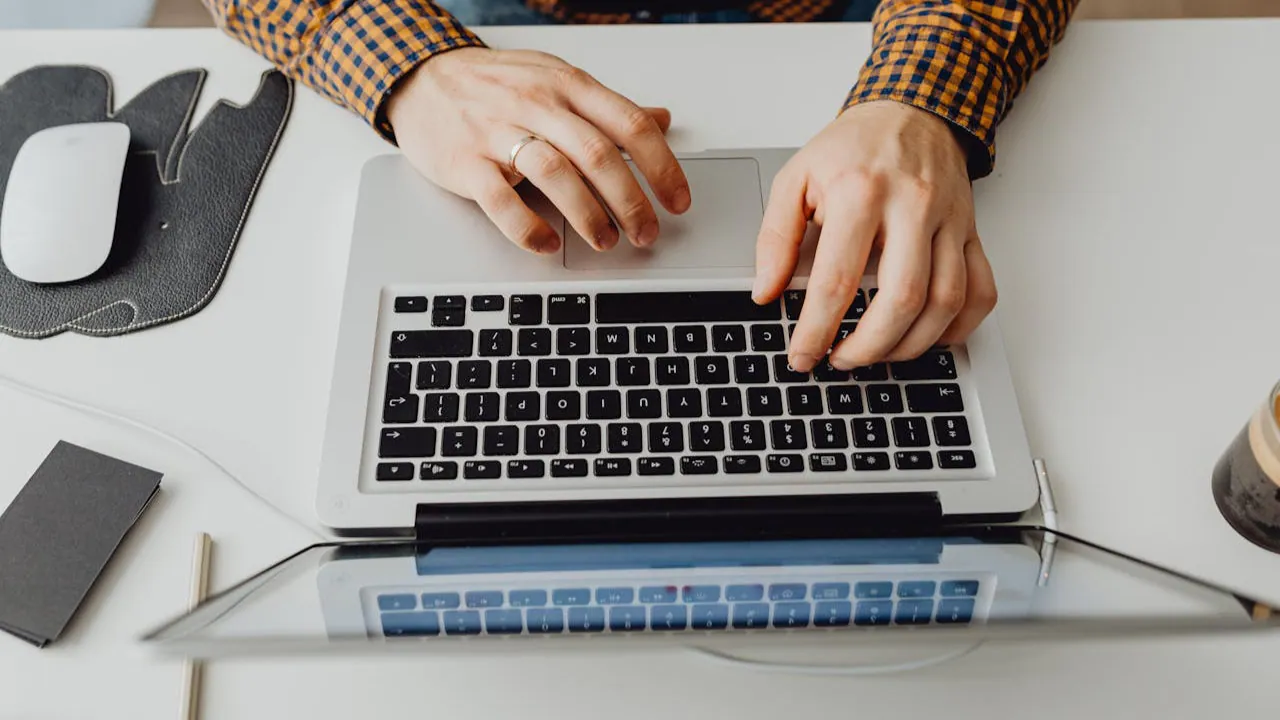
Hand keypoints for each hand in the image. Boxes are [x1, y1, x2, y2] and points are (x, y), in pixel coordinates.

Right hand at [386, 47, 690, 253]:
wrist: (422, 79)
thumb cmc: (496, 85)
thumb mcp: (558, 80)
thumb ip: (608, 106)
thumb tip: (661, 120)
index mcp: (568, 87)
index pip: (629, 125)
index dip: (662, 167)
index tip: (678, 201)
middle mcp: (538, 106)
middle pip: (598, 154)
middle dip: (630, 201)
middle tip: (647, 233)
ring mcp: (499, 133)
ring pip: (555, 173)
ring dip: (588, 215)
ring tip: (605, 242)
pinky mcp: (465, 163)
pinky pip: (500, 200)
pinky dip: (528, 228)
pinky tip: (547, 244)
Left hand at [752, 100, 996, 371]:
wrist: (913, 108)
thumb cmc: (853, 147)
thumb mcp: (796, 177)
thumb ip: (775, 236)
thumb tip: (766, 291)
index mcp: (861, 193)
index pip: (837, 282)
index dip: (816, 331)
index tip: (803, 356)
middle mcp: (912, 207)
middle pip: (901, 301)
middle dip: (868, 347)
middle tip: (841, 361)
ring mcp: (949, 221)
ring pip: (945, 302)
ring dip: (911, 345)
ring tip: (877, 354)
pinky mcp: (971, 231)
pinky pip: (981, 290)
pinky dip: (960, 326)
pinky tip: (930, 337)